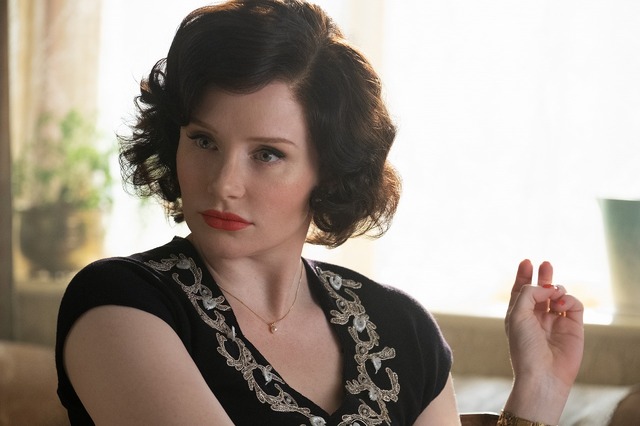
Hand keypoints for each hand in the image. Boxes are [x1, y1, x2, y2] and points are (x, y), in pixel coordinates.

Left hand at [503, 259, 583, 423]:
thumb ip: (528, 293)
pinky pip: (574, 305)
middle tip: (545, 263)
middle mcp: (537, 317)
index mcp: (519, 315)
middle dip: (543, 276)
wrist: (544, 374)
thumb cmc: (524, 347)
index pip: (521, 291)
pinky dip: (569, 299)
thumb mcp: (516, 315)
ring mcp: (555, 322)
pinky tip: (561, 303)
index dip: (523, 275)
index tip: (526, 261)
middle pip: (541, 291)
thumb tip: (547, 286)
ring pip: (558, 296)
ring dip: (556, 288)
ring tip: (554, 292)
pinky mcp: (573, 327)